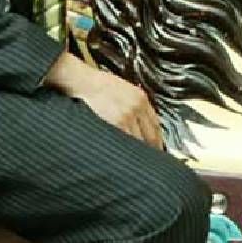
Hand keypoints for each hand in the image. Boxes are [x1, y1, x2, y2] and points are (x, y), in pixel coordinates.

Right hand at [45, 54, 162, 147]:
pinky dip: (127, 149)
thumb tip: (142, 124)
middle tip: (150, 158)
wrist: (83, 82)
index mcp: (141, 98)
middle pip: (152, 135)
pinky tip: (124, 154)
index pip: (156, 124)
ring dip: (139, 152)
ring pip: (140, 141)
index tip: (157, 146)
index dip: (158, 139)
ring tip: (136, 160)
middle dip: (152, 148)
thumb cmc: (98, 85)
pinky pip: (126, 141)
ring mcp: (127, 116)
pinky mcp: (116, 124)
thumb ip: (136, 105)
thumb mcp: (124, 89)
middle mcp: (137, 107)